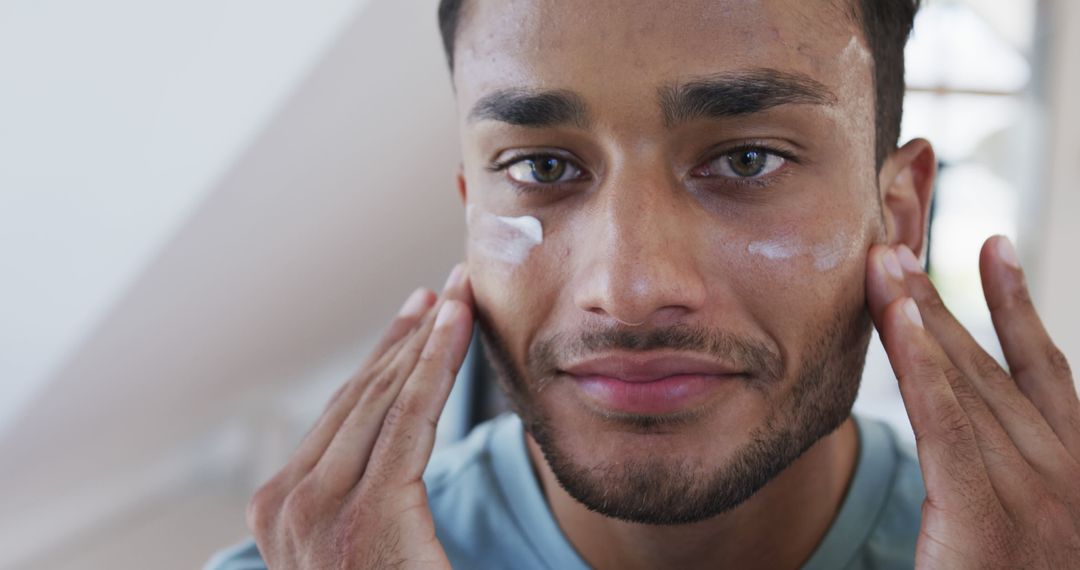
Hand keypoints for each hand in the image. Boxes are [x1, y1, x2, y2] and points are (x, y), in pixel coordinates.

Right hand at [246, 264, 474, 568]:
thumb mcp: (363, 545)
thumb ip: (362, 497)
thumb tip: (386, 455)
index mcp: (277, 513)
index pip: (339, 416)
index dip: (383, 357)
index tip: (417, 314)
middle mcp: (283, 506)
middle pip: (358, 399)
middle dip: (407, 337)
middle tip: (447, 289)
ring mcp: (315, 511)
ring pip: (382, 399)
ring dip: (425, 337)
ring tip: (460, 293)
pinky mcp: (366, 513)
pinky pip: (409, 418)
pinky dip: (435, 362)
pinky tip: (457, 320)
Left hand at [866, 237, 1079, 567]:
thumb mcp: (1023, 525)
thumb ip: (997, 477)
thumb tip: (969, 433)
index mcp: (1076, 470)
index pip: (1040, 370)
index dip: (1013, 306)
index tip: (992, 248)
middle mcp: (1063, 469)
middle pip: (991, 363)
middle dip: (945, 297)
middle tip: (904, 237)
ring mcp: (1034, 492)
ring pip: (964, 380)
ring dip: (922, 313)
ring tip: (888, 257)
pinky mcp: (987, 516)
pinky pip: (948, 422)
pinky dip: (924, 364)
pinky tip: (899, 315)